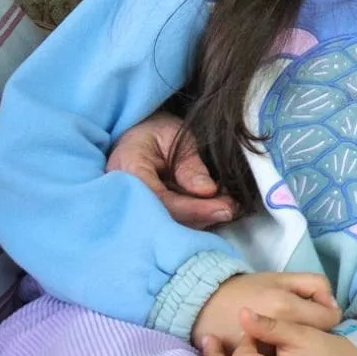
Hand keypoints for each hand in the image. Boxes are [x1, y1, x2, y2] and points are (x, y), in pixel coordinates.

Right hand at [107, 113, 239, 228]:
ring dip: (201, 220)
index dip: (193, 208)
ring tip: (228, 207)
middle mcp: (125, 194)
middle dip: (201, 217)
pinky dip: (195, 219)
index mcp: (128, 169)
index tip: (223, 207)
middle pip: (165, 218)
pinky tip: (215, 209)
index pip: (160, 199)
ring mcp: (133, 207)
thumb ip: (189, 164)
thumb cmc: (155, 131)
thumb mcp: (175, 136)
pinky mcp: (145, 213)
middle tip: (231, 209)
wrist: (138, 134)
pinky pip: (170, 222)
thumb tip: (207, 191)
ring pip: (169, 224)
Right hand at [190, 271, 340, 354]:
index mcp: (284, 307)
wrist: (204, 305)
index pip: (329, 319)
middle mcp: (274, 336)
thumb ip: (315, 285)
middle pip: (316, 344)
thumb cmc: (248, 288)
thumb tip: (333, 305)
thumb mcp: (283, 277)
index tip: (322, 316)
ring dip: (301, 355)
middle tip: (309, 332)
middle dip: (317, 338)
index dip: (330, 316)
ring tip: (295, 344)